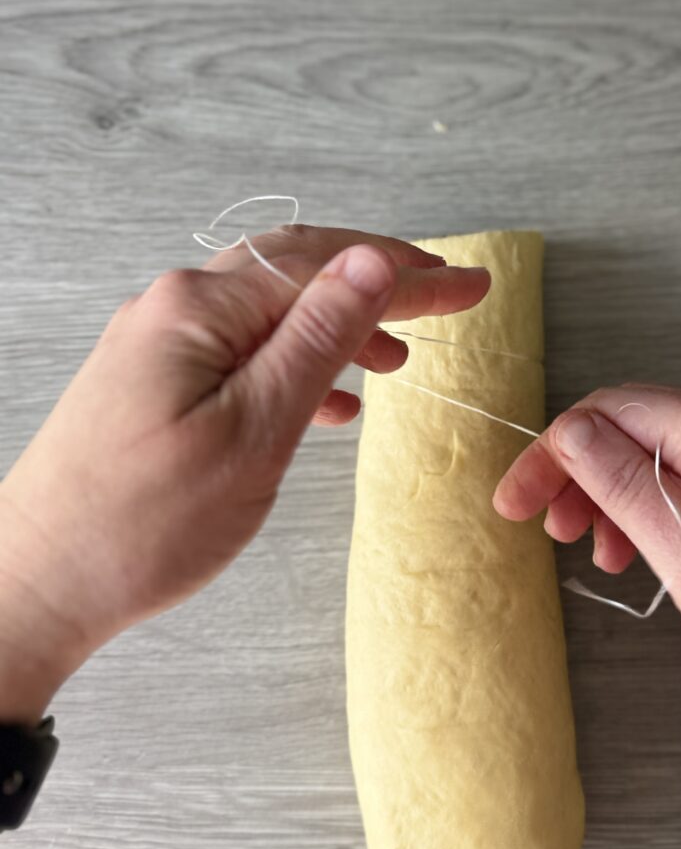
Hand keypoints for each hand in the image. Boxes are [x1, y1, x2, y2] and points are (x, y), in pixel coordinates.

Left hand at [0, 225, 489, 721]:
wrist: (36, 586)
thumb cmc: (143, 523)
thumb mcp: (254, 431)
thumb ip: (317, 339)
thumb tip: (371, 262)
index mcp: (201, 308)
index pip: (327, 267)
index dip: (409, 274)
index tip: (470, 285)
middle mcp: (177, 307)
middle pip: (300, 273)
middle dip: (381, 283)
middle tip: (449, 297)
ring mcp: (163, 343)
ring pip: (275, 314)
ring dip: (343, 325)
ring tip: (399, 357)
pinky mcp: (158, 382)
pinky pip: (246, 353)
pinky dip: (300, 365)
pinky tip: (333, 400)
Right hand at [494, 386, 680, 781]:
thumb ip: (629, 490)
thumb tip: (571, 431)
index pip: (613, 412)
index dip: (553, 452)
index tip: (515, 502)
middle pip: (636, 427)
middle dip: (579, 473)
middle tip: (547, 530)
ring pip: (665, 455)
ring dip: (615, 495)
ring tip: (596, 552)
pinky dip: (658, 510)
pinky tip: (645, 553)